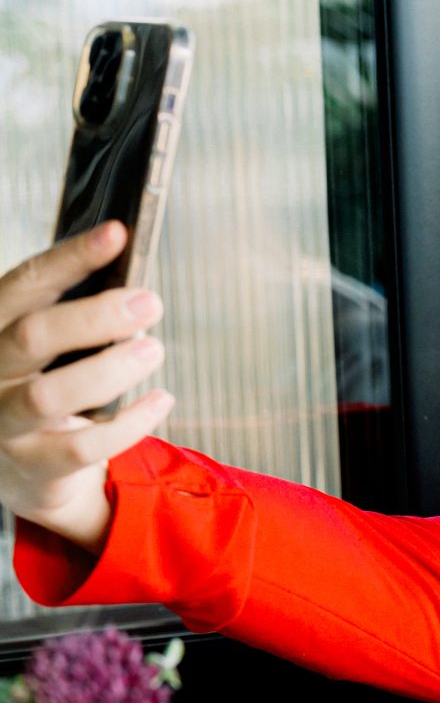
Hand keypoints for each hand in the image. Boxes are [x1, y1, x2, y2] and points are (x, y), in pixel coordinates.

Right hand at [0, 225, 173, 550]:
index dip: (72, 258)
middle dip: (96, 316)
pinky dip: (131, 422)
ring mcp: (5, 422)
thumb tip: (132, 281)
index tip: (117, 234)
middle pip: (33, 336)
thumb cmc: (43, 388)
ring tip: (153, 350)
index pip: (27, 284)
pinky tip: (160, 400)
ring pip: (51, 395)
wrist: (23, 468)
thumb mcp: (50, 347)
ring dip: (110, 370)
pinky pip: (84, 447)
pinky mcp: (33, 465)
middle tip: (149, 303)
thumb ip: (77, 314)